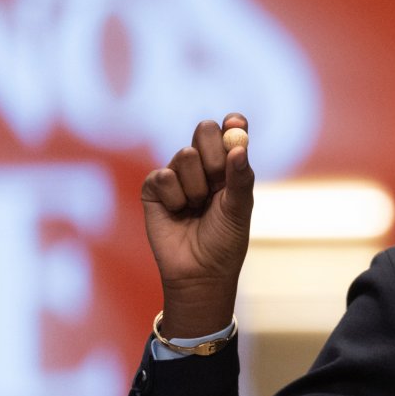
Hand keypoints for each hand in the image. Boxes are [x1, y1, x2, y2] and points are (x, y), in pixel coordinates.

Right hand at [141, 113, 254, 337]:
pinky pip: (163, 175)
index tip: (235, 123)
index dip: (233, 124)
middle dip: (213, 151)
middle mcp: (203, 166)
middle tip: (217, 176)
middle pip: (204, 131)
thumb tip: (239, 147)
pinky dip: (175, 196)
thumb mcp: (239, 208)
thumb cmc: (225, 241)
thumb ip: (240, 176)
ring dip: (196, 184)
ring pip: (184, 154)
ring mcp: (178, 175)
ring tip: (197, 207)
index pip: (231, 132)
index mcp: (229, 166)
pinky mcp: (154, 189)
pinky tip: (178, 212)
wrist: (200, 272)